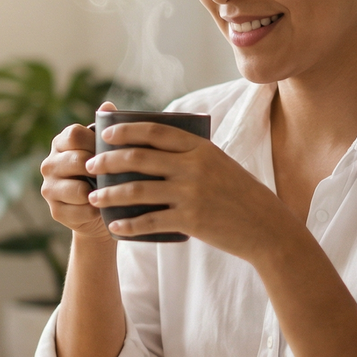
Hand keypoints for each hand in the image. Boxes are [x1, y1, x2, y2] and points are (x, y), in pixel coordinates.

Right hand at [39, 102, 113, 241]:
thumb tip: (108, 105)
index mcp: (61, 143)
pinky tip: (103, 208)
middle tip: (116, 174)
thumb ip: (107, 128)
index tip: (112, 151)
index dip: (95, 142)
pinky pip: (80, 210)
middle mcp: (49, 163)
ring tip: (110, 193)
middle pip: (76, 161)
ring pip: (77, 189)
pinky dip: (96, 211)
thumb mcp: (107, 151)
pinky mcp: (55, 211)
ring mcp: (49, 188)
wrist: (102, 211)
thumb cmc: (106, 174)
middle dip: (99, 169)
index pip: (74, 134)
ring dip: (98, 193)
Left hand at [84, 120, 301, 260]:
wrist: (266, 226)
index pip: (155, 131)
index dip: (126, 130)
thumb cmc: (239, 194)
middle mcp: (193, 166)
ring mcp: (191, 193)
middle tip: (91, 166)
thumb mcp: (219, 164)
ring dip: (110, 193)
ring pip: (137, 189)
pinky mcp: (189, 220)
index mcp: (200, 148)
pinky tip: (115, 225)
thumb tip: (151, 150)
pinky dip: (128, 224)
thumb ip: (190, 155)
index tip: (105, 134)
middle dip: (108, 161)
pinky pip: (149, 221)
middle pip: (139, 158)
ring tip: (94, 198)